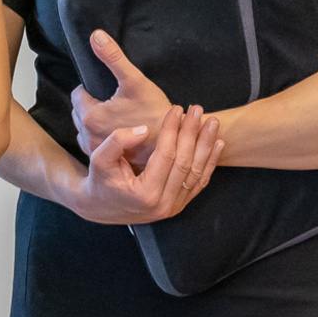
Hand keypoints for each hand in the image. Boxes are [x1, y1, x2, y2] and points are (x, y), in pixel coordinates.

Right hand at [57, 104, 224, 223]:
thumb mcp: (100, 159)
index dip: (172, 129)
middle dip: (193, 133)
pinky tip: (218, 143)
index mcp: (145, 194)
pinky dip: (210, 162)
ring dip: (206, 145)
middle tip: (197, 109)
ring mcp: (174, 207)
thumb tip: (143, 130)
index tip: (176, 108)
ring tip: (212, 122)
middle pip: (185, 162)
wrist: (102, 207)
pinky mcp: (179, 205)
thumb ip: (117, 142)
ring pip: (197, 172)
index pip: (166, 155)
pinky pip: (199, 182)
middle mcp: (163, 204)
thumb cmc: (100, 180)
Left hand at [72, 32, 171, 149]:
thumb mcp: (134, 80)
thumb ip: (113, 57)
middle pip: (78, 113)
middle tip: (110, 101)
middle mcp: (89, 136)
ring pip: (84, 130)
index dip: (89, 88)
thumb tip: (96, 35)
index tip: (104, 87)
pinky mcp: (106, 159)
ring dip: (92, 122)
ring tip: (112, 115)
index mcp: (91, 116)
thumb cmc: (154, 110)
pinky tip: (115, 130)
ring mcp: (96, 151)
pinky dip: (100, 137)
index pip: (76, 95)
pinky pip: (93, 144)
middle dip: (89, 104)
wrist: (173, 141)